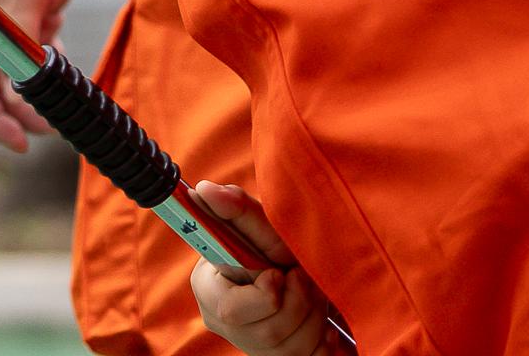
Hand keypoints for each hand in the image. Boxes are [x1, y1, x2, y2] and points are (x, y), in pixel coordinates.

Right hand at [0, 0, 84, 151]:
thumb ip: (18, 42)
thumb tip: (21, 92)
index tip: (20, 143)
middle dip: (20, 113)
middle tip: (53, 128)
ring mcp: (4, 26)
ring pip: (17, 78)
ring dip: (39, 93)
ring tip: (66, 101)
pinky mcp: (30, 18)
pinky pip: (37, 58)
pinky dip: (51, 68)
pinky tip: (66, 60)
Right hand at [188, 181, 333, 355]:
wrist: (310, 275)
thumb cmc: (279, 250)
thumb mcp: (265, 230)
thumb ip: (239, 211)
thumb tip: (205, 190)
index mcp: (210, 289)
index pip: (230, 309)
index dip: (263, 295)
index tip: (278, 273)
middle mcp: (224, 324)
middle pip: (266, 332)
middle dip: (298, 302)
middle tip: (303, 277)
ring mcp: (251, 347)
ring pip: (290, 348)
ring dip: (314, 315)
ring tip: (313, 293)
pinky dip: (323, 339)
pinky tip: (321, 323)